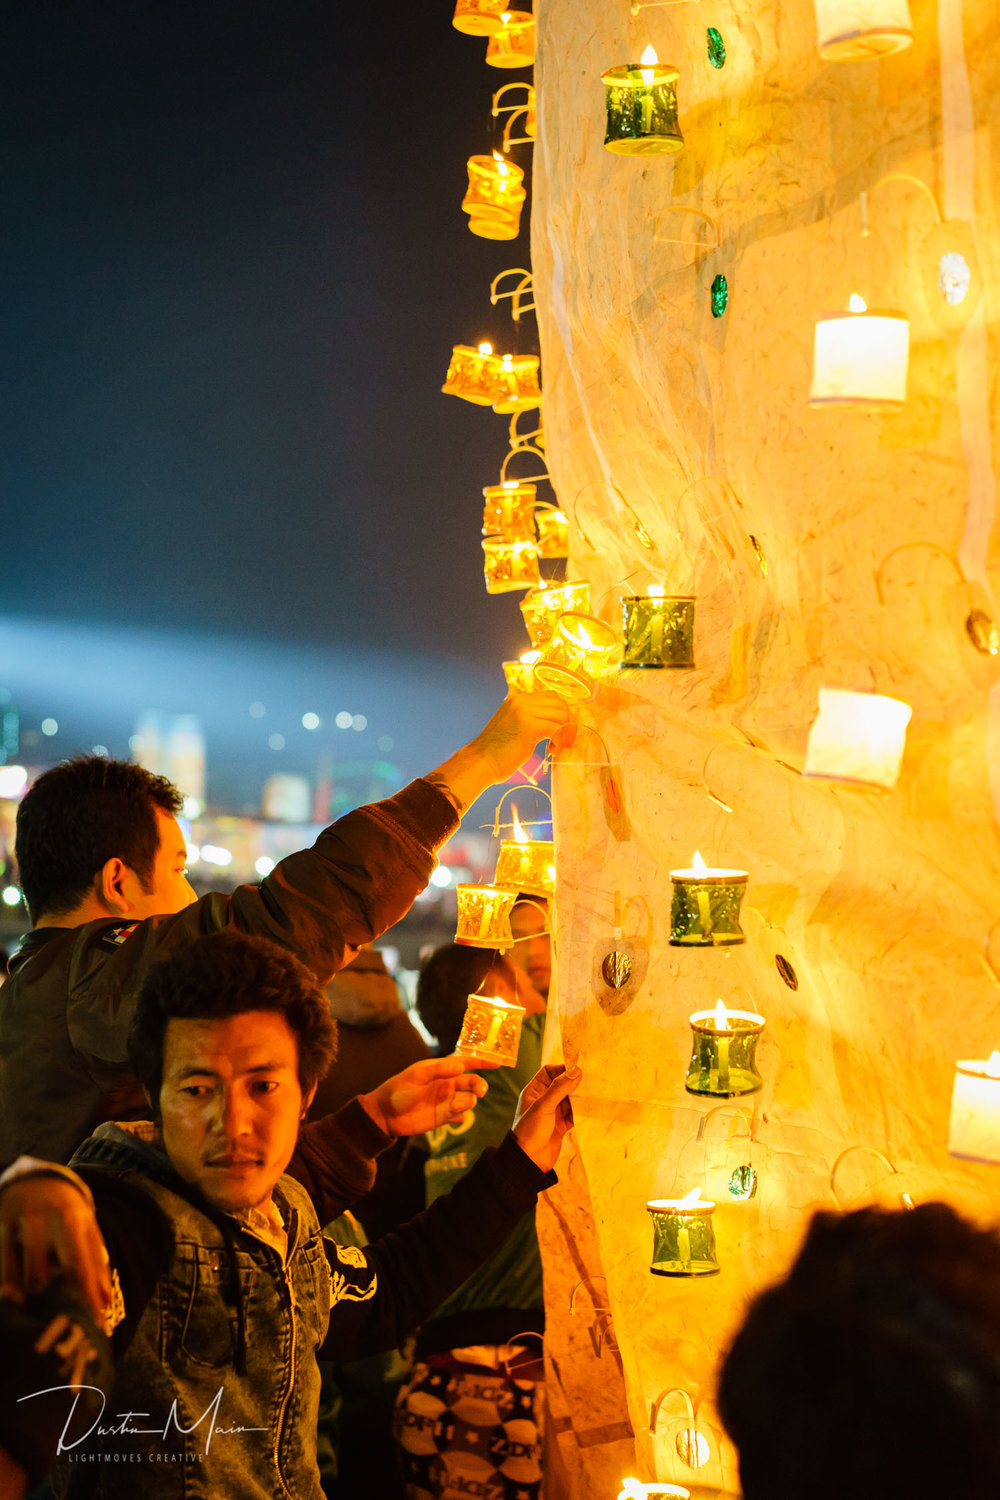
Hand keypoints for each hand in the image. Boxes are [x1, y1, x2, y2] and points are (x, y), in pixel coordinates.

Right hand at [0, 1176, 111, 1321]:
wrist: (35, 1176)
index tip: (92, 1323)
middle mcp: (45, 1219)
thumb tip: (106, 1302)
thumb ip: (95, 1262)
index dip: (86, 1298)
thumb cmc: (67, 1211)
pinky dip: (7, 1284)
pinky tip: (11, 1298)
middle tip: (59, 1323)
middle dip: (49, 1301)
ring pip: (17, 1273)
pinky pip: (2, 1262)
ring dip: (27, 1296)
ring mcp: (18, 1222)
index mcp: (73, 1220)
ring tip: (32, 1313)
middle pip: (42, 1273)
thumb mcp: (86, 1229)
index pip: (79, 1266)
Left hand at [359, 1056, 490, 1136]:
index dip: (482, 1062)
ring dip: (467, 1102)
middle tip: (479, 1091)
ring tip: (453, 1106)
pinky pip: (461, 1116)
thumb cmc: (398, 1090)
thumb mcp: (416, 1076)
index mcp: (441, 1070)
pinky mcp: (444, 1117)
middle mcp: (447, 1084)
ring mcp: (447, 1101)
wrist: (385, 1115)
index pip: (466, 1063)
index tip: (497, 1062)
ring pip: (469, 1100)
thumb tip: (461, 1066)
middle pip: (473, 1082)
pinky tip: (450, 1118)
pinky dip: (461, 1116)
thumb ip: (438, 1070)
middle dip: (480, 1085)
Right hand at [431, 691, 575, 811]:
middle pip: (560, 704)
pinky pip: (557, 729)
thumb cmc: (497, 751)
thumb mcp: (516, 727)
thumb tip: (555, 722)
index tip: (559, 732)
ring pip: (561, 715)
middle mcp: (521, 701)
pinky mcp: (528, 726)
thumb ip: (532, 719)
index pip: (551, 697)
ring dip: (564, 733)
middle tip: (561, 742)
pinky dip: (560, 741)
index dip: (560, 714)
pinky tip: (552, 751)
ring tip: (555, 748)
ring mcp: (524, 712)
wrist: (480, 762)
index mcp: (518, 699)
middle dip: (567, 723)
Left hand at [512, 1063, 580, 1172]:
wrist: (528, 1161)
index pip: (549, 1072)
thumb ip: (559, 1088)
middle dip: (575, 1083)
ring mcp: (553, 1113)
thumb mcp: (543, 1106)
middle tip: (591, 1079)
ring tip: (593, 1093)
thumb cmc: (529, 1131)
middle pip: (562, 1085)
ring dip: (580, 1098)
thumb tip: (576, 1070)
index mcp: (534, 1091)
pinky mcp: (561, 1126)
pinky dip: (582, 1111)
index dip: (562, 1069)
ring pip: (570, 1099)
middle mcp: (544, 1100)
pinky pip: (574, 1114)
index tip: (579, 1068)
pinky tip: (590, 1109)